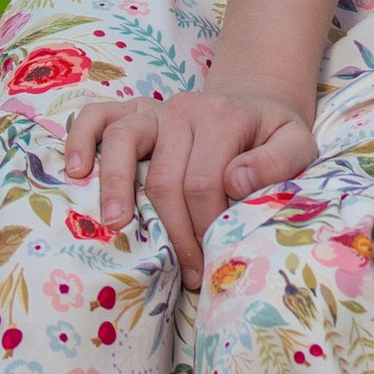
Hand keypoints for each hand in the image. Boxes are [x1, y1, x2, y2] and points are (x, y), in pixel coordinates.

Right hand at [63, 86, 317, 287]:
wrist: (254, 103)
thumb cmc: (273, 135)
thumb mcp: (297, 145)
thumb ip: (277, 163)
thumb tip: (234, 182)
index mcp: (224, 116)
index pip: (205, 181)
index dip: (205, 226)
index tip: (212, 259)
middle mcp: (184, 109)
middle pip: (165, 175)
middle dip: (173, 229)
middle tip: (185, 269)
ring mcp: (154, 108)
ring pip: (124, 142)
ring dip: (116, 186)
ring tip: (116, 226)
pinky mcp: (133, 112)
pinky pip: (97, 116)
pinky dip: (81, 138)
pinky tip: (76, 171)